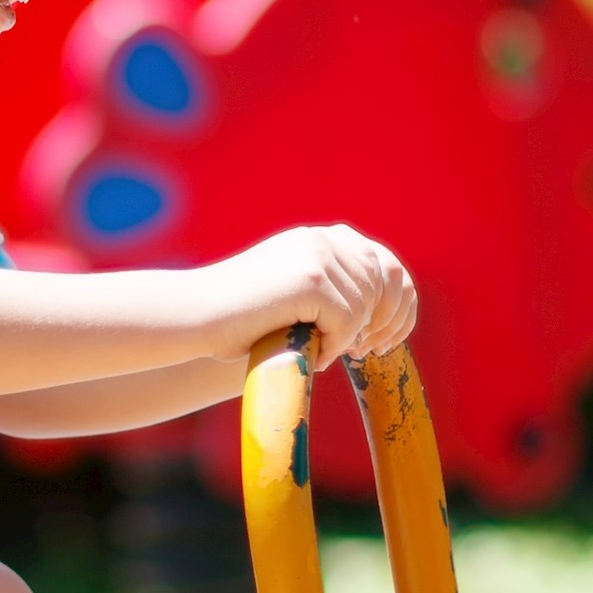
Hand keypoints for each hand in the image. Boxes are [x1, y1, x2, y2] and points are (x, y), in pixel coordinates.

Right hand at [243, 224, 417, 361]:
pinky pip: (347, 321)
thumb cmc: (240, 318)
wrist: (195, 316)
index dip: (397, 305)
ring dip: (348, 339)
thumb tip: (382, 314)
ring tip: (319, 353)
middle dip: (381, 325)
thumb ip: (332, 291)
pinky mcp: (310, 278)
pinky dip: (334, 345)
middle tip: (362, 353)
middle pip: (384, 286)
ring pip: (365, 307)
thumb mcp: (293, 294)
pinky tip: (312, 355)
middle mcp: (324, 238)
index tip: (384, 338)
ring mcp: (317, 254)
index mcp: (322, 238)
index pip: (387, 265)